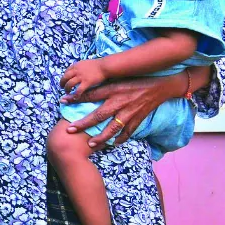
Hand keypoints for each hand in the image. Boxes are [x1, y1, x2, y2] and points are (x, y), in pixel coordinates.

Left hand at [60, 59, 107, 95]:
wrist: (105, 66)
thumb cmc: (98, 65)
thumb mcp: (86, 63)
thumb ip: (80, 67)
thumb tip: (77, 72)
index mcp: (76, 65)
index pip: (66, 71)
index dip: (64, 76)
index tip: (65, 80)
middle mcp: (77, 71)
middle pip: (65, 78)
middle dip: (62, 83)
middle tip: (62, 87)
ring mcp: (81, 77)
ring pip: (69, 84)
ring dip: (67, 89)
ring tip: (67, 92)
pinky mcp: (86, 82)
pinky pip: (78, 90)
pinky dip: (75, 94)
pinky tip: (75, 97)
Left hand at [64, 75, 180, 148]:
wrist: (161, 86)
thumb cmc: (136, 82)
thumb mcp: (118, 81)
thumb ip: (103, 87)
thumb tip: (84, 90)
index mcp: (113, 90)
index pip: (91, 94)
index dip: (76, 97)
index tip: (63, 101)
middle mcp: (120, 102)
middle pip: (99, 115)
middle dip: (84, 123)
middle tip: (70, 130)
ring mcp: (130, 112)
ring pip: (113, 127)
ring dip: (101, 137)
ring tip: (91, 143)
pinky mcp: (138, 118)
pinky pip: (128, 132)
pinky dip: (121, 139)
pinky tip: (113, 144)